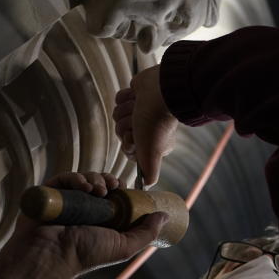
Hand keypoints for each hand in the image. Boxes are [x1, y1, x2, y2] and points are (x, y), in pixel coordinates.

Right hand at [0, 172, 168, 278]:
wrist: (51, 257)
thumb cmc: (86, 255)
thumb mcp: (123, 246)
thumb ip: (145, 232)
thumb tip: (165, 216)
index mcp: (100, 219)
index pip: (113, 195)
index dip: (121, 188)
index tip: (124, 187)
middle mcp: (83, 209)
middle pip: (99, 184)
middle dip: (108, 180)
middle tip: (112, 186)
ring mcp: (66, 201)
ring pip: (83, 179)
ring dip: (94, 178)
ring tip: (99, 189)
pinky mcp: (49, 195)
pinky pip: (63, 179)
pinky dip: (75, 178)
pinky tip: (83, 186)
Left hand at [113, 65, 178, 184]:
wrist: (160, 92)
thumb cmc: (155, 123)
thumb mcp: (152, 153)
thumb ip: (151, 171)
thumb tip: (148, 186)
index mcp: (153, 142)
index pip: (128, 148)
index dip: (128, 143)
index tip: (136, 138)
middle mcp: (147, 128)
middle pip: (121, 131)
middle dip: (126, 125)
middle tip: (138, 121)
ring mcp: (140, 111)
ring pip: (118, 115)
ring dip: (126, 110)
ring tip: (139, 107)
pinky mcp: (136, 95)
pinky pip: (119, 99)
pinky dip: (126, 97)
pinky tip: (137, 97)